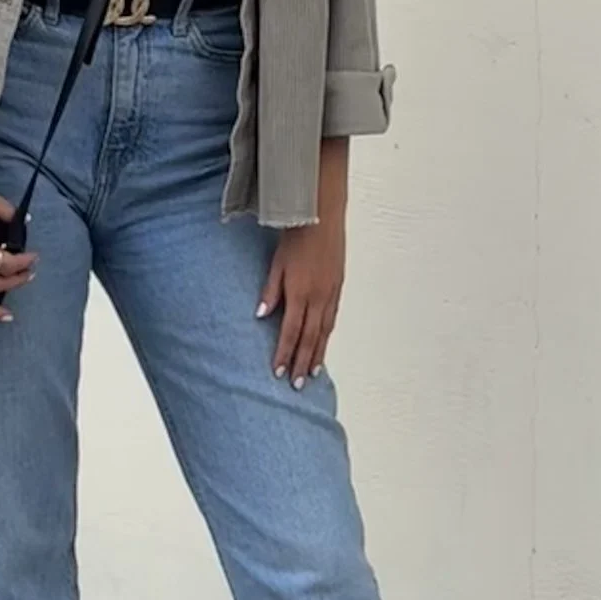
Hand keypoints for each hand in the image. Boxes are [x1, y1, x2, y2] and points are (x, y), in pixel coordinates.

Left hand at [257, 139, 348, 386]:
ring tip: (313, 374)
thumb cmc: (296, 235)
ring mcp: (332, 292)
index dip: (285, 354)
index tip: (279, 373)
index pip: (291, 332)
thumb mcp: (277, 263)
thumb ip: (270, 291)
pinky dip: (328, 334)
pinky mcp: (339, 285)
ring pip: (325, 331)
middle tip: (298, 386)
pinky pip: (333, 317)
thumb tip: (261, 315)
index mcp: (301, 292)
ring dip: (318, 354)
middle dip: (303, 363)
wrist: (322, 213)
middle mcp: (319, 297)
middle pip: (311, 338)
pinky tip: (324, 342)